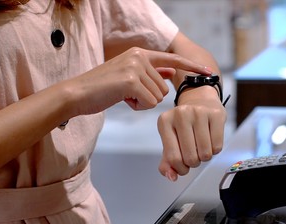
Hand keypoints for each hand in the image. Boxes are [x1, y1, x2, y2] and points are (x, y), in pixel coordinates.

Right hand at [65, 47, 210, 116]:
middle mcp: (139, 56)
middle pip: (164, 87)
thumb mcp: (128, 77)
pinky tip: (122, 100)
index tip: (208, 72)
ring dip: (143, 102)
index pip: (172, 60)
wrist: (77, 94)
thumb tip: (169, 73)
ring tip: (123, 96)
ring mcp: (136, 67)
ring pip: (158, 96)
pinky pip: (150, 103)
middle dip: (149, 97)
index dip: (191, 67)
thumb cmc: (102, 89)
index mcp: (140, 53)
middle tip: (128, 94)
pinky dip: (138, 107)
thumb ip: (150, 74)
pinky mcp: (131, 80)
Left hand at [157, 87, 226, 180]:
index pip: (173, 158)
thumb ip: (167, 161)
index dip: (180, 169)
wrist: (200, 100)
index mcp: (165, 121)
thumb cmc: (184, 124)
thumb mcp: (170, 139)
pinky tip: (210, 141)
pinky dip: (215, 150)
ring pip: (205, 153)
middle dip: (193, 163)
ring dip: (205, 157)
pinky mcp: (216, 114)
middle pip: (190, 157)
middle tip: (194, 155)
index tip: (183, 167)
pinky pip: (217, 146)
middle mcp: (180, 114)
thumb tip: (171, 176)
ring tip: (201, 147)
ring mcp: (199, 112)